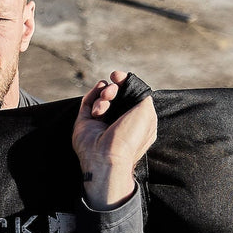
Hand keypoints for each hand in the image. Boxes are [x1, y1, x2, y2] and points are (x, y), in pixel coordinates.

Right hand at [71, 70, 156, 210]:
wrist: (108, 157)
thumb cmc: (130, 137)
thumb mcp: (147, 112)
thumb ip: (142, 94)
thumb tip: (131, 84)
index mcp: (136, 121)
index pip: (130, 96)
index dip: (125, 83)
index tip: (119, 76)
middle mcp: (118, 121)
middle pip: (116, 95)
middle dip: (114, 88)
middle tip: (112, 90)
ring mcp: (101, 122)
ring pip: (102, 97)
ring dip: (104, 94)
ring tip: (105, 101)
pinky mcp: (85, 123)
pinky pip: (87, 102)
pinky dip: (92, 95)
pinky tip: (98, 96)